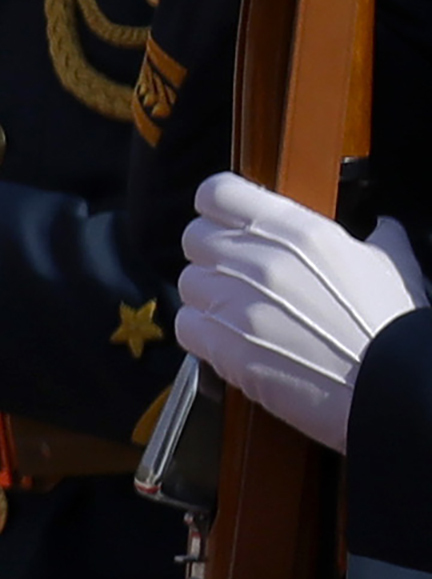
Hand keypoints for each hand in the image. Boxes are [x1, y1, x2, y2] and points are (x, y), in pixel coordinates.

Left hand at [178, 175, 430, 454]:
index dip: (218, 206)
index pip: (217, 192)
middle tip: (239, 274)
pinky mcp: (222, 345)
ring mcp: (234, 302)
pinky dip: (202, 332)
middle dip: (213, 254)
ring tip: (241, 312)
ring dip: (208, 296)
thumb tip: (381, 224)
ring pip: (188, 282)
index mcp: (295, 231)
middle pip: (195, 237)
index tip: (227, 219)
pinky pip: (186, 325)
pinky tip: (231, 340)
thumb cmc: (392, 326)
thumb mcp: (391, 265)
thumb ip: (376, 237)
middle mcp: (256, 259)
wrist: (388, 386)